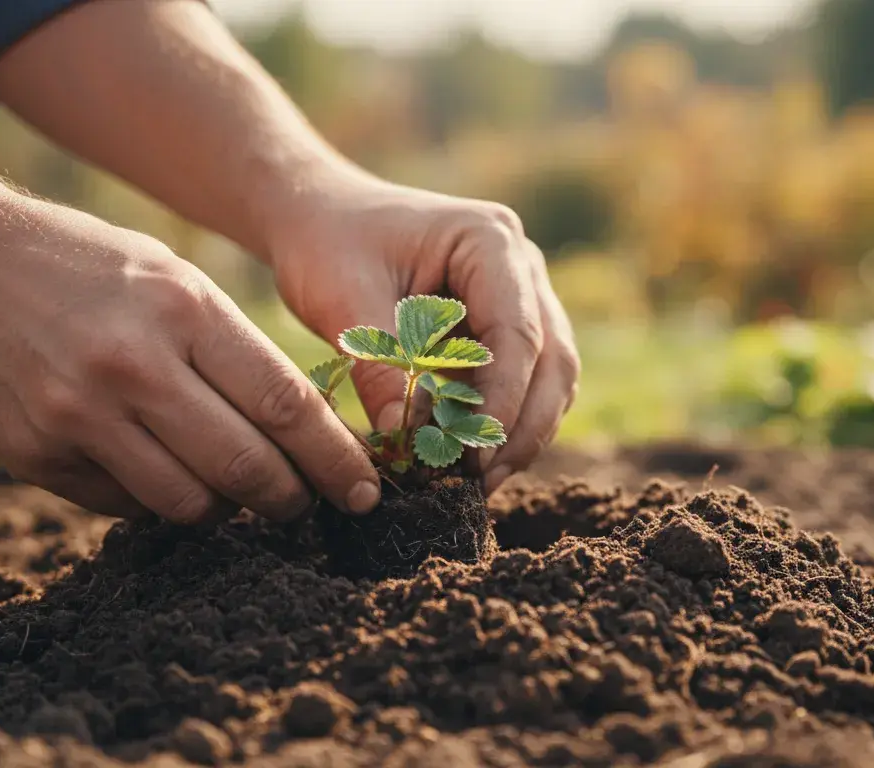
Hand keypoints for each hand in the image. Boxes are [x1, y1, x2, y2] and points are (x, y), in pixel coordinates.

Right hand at [0, 200, 379, 522]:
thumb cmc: (92, 269)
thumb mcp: (176, 281)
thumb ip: (236, 352)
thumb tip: (305, 435)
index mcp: (183, 309)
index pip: (285, 405)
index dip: (336, 460)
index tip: (365, 491)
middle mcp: (133, 365)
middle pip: (245, 468)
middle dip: (290, 499)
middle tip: (303, 504)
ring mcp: (78, 414)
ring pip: (188, 503)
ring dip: (225, 509)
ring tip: (232, 487)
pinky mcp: (36, 453)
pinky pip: (126, 506)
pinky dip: (158, 500)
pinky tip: (159, 468)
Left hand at [268, 174, 580, 491]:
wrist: (320, 219)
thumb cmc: (329, 245)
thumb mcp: (341, 299)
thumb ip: (378, 365)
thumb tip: (403, 440)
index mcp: (489, 241)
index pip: (518, 332)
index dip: (502, 400)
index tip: (472, 454)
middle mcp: (521, 266)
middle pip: (553, 358)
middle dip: (523, 426)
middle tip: (482, 480)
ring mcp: (522, 296)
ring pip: (551, 376)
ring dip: (522, 432)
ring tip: (478, 481)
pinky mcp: (504, 327)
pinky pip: (525, 382)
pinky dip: (504, 423)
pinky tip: (471, 460)